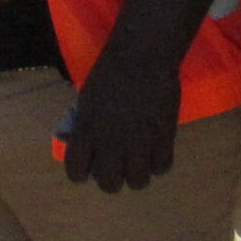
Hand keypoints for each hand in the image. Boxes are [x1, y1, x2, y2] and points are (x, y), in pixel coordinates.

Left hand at [61, 46, 183, 192]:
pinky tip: (156, 152)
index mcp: (87, 131)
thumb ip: (86, 127)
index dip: (80, 172)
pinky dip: (158, 163)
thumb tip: (87, 146)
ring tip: (138, 162)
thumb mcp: (87, 100)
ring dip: (136, 174)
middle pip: (109, 184)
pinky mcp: (164, 137)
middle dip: (111, 179)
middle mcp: (111, 143)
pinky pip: (162, 167)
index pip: (76, 171)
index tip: (86, 168)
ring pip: (137, 182)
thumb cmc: (110, 72)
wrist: (142, 56)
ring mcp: (140, 142)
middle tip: (116, 166)